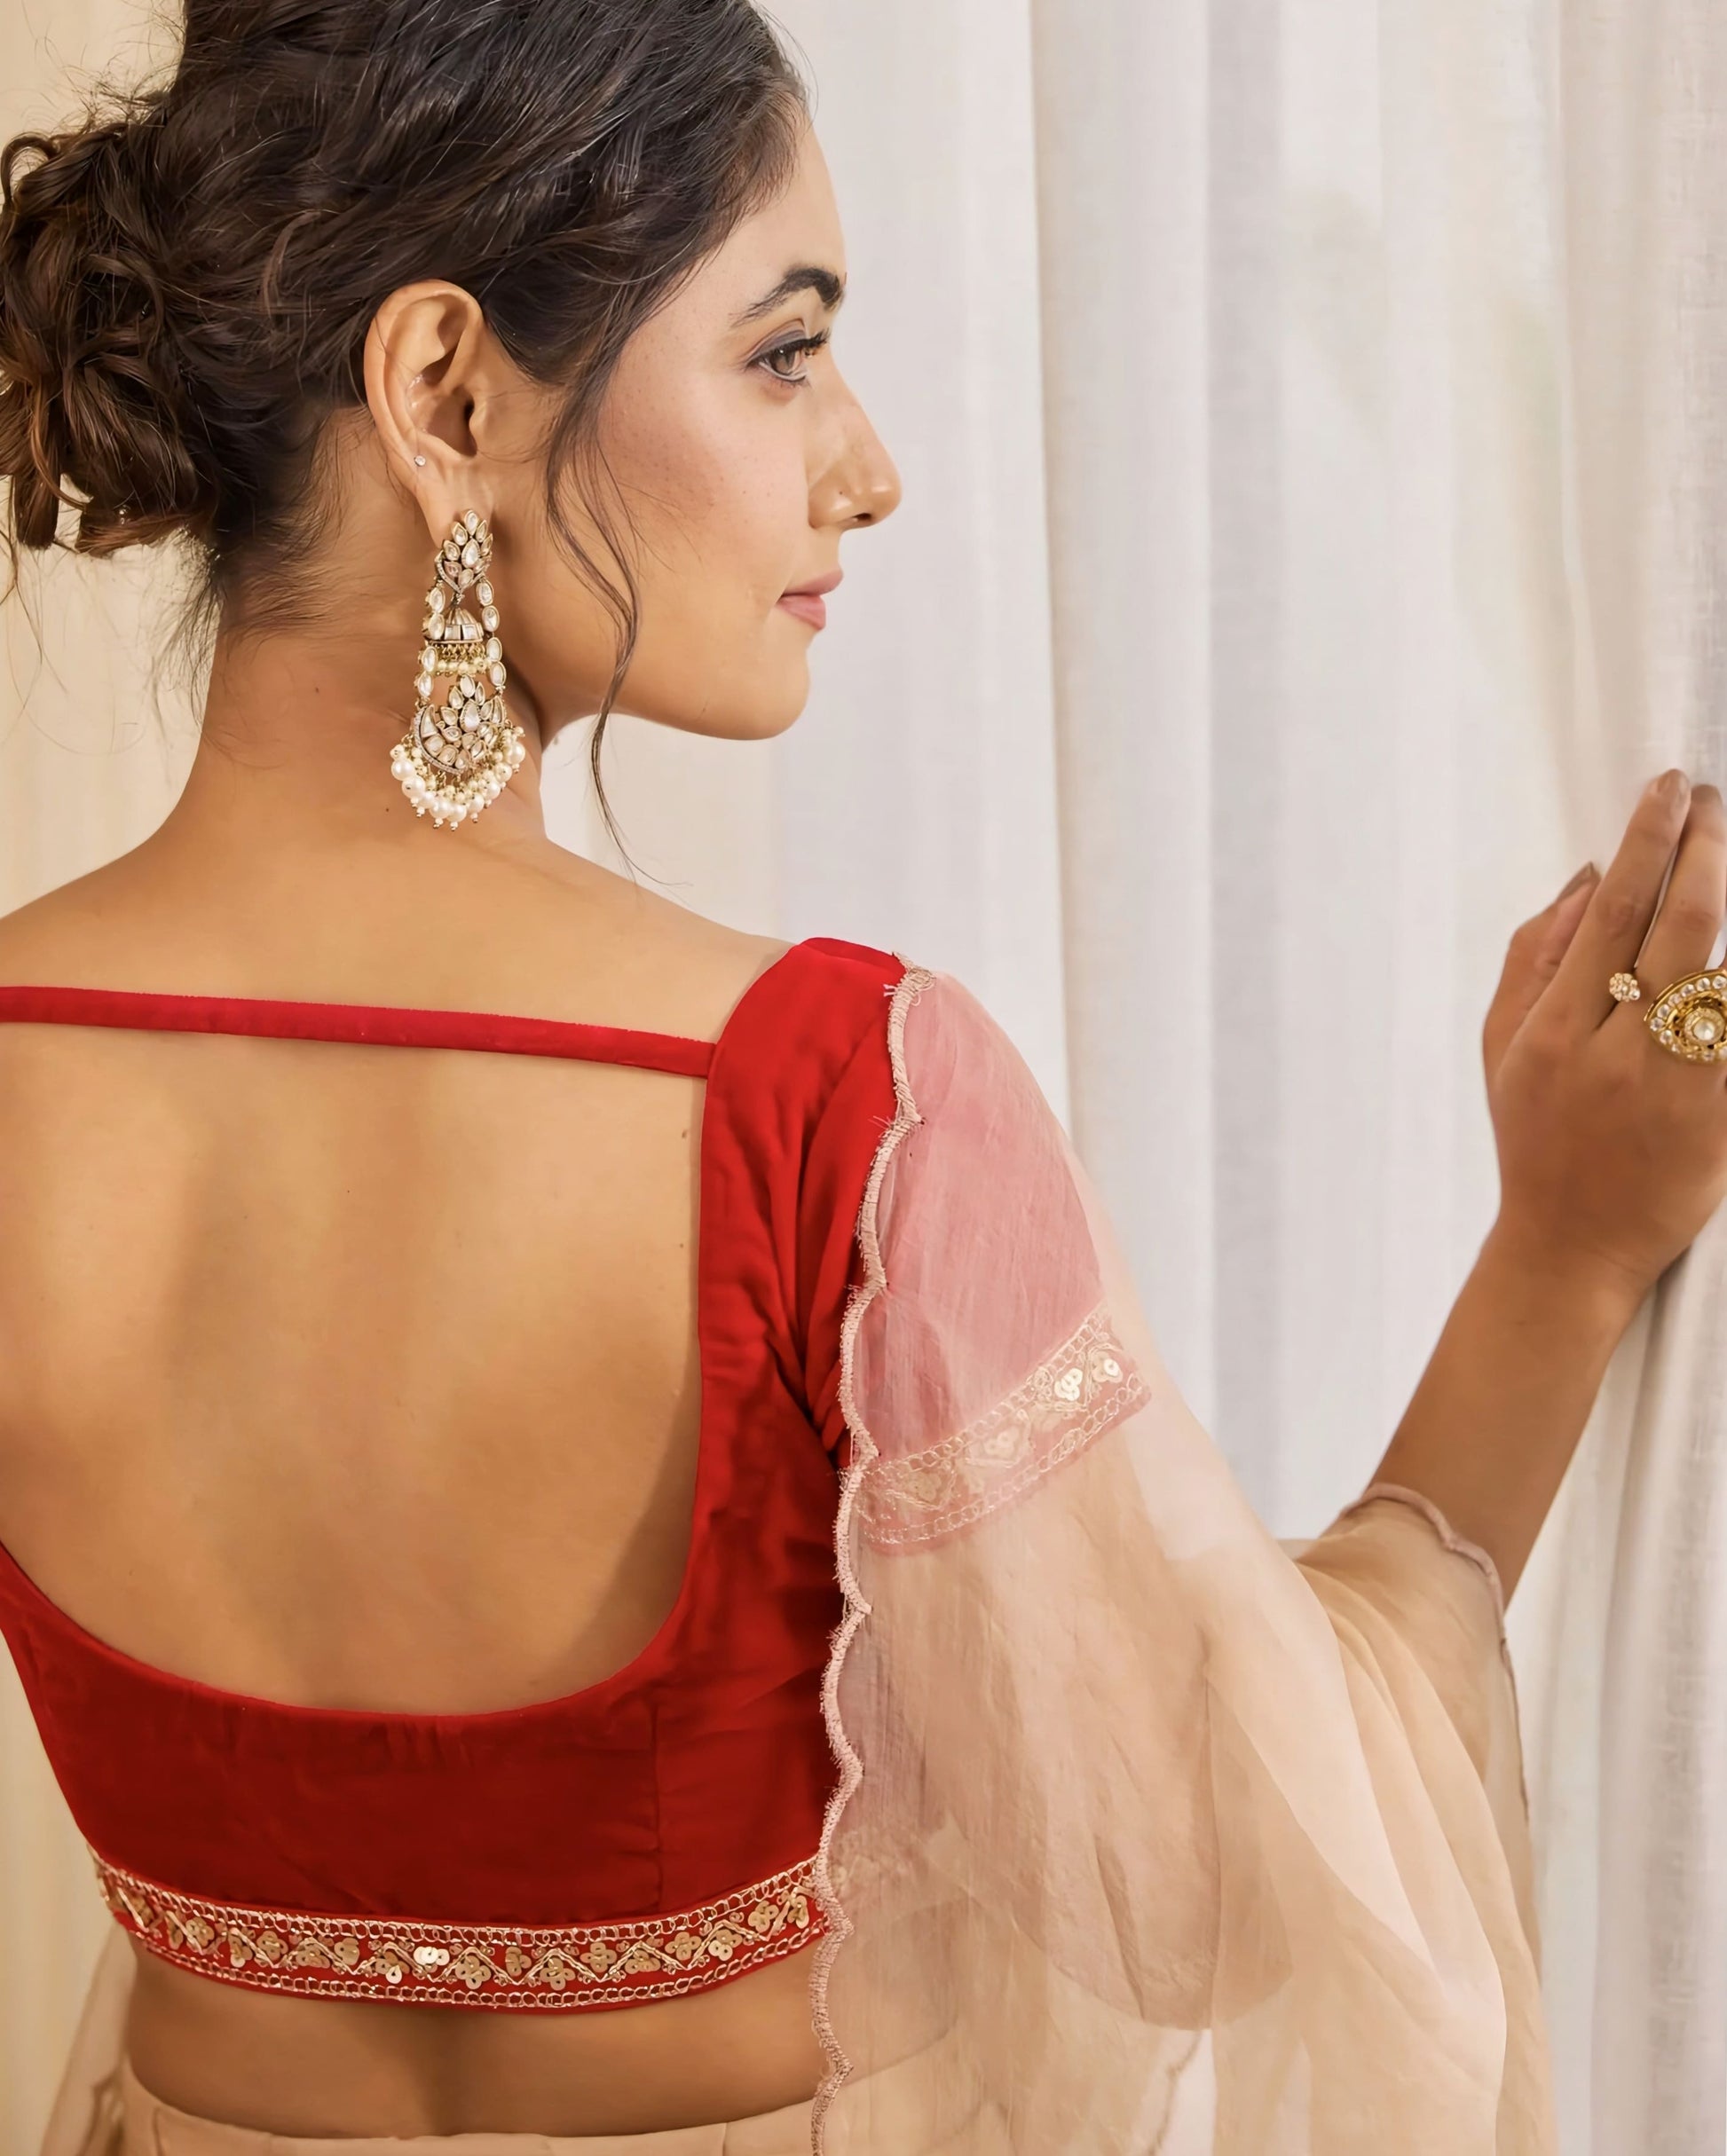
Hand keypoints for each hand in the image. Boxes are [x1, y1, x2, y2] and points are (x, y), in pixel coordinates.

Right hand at [1483, 770, 1726, 1300]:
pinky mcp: (1719, 1121)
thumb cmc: (1534, 1138)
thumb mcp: (1501, 1048)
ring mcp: (1674, 1089)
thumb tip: (1585, 879)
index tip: (1667, 790)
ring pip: (1725, 977)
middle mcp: (1612, 1054)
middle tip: (1715, 804)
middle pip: (1679, 927)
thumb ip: (1533, 958)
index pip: (1610, 912)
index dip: (1646, 842)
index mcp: (1551, 1030)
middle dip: (1706, 850)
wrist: (1570, 1249)